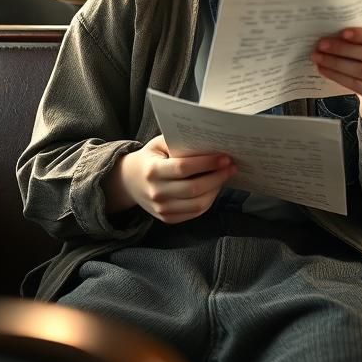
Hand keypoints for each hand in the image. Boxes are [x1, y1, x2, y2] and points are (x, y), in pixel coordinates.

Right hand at [106, 135, 236, 223]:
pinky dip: (209, 201)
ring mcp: (161, 209)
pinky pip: (194, 213)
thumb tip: (208, 143)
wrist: (129, 182)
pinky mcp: (167, 218)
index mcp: (153, 171)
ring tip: (225, 176)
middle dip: (217, 177)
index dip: (206, 163)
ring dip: (216, 190)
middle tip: (231, 166)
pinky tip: (214, 188)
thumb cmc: (150, 158)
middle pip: (193, 188)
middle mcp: (156, 192)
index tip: (224, 157)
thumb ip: (178, 143)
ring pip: (197, 204)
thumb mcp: (158, 144)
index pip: (183, 168)